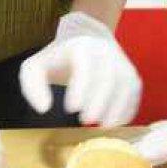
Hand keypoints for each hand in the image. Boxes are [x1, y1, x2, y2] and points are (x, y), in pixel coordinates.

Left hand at [18, 12, 140, 126]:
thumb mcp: (36, 67)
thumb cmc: (58, 60)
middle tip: (86, 121)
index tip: (70, 108)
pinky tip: (114, 123)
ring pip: (125, 86)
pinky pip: (134, 93)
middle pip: (109, 77)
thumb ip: (32, 86)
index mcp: (81, 47)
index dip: (81, 87)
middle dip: (99, 102)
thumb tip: (44, 108)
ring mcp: (121, 62)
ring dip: (116, 108)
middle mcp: (106, 51)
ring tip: (102, 126)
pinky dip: (127, 109)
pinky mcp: (131, 74)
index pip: (85, 65)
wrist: (86, 41)